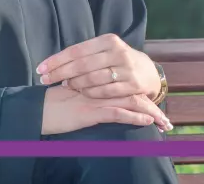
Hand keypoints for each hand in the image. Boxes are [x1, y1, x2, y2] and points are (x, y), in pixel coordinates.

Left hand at [36, 33, 161, 100]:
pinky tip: (82, 93)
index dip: (56, 60)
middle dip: (60, 73)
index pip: (76, 50)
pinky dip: (90, 93)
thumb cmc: (118, 60)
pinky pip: (105, 92)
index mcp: (107, 40)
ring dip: (75, 84)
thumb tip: (54, 64)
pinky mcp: (132, 85)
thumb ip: (84, 55)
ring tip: (66, 86)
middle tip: (45, 80)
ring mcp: (126, 69)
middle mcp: (117, 52)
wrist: (147, 71)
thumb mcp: (104, 51)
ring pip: (92, 79)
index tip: (40, 69)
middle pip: (82, 65)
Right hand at [40, 84, 171, 135]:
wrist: (37, 110)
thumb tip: (104, 98)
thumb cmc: (53, 105)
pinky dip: (135, 117)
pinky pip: (118, 113)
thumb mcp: (75, 96)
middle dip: (152, 106)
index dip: (142, 96)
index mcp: (96, 80)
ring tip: (164, 124)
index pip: (124, 84)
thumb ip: (91, 93)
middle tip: (167, 121)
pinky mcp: (91, 111)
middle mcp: (99, 86)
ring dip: (150, 113)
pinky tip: (147, 122)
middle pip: (132, 92)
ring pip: (130, 102)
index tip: (156, 106)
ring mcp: (96, 98)